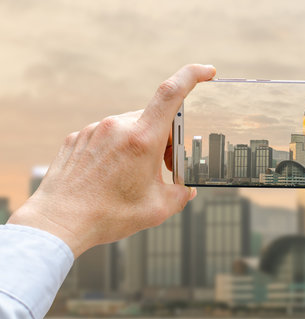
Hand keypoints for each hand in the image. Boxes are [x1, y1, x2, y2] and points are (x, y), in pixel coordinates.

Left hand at [8, 64, 215, 256]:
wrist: (58, 222)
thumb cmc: (107, 215)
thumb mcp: (158, 209)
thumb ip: (181, 195)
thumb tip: (186, 190)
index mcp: (141, 139)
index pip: (172, 93)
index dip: (192, 76)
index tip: (207, 72)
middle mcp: (117, 127)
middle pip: (155, 120)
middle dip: (166, 140)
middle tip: (164, 169)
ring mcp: (94, 130)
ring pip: (130, 128)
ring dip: (140, 146)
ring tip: (132, 177)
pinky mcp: (78, 138)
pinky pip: (107, 136)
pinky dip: (117, 151)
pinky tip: (111, 176)